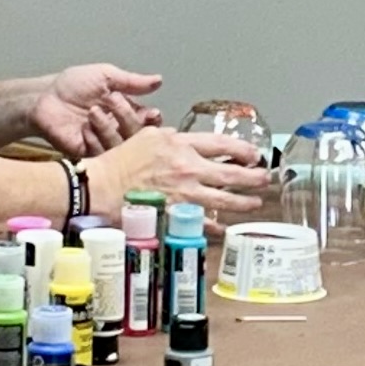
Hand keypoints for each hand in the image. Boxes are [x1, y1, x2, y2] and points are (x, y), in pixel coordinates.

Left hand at [30, 64, 162, 157]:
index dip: (152, 120)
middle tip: (118, 107)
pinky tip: (85, 127)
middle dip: (134, 123)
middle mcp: (118, 130)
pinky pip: (102, 155)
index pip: (148, 121)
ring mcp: (104, 144)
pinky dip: (96, 140)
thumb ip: (131, 82)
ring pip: (122, 146)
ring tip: (94, 111)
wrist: (44, 98)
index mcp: (126, 112)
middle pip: (139, 136)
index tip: (152, 113)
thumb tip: (159, 80)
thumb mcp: (105, 77)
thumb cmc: (72, 85)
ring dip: (110, 127)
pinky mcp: (89, 154)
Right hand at [86, 124, 271, 226]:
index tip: (255, 155)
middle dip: (253, 177)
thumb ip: (173, 140)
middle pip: (231, 173)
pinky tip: (224, 227)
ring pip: (225, 200)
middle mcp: (187, 168)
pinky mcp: (178, 214)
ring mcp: (185, 193)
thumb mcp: (147, 138)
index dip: (243, 150)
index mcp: (180, 145)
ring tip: (254, 203)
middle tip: (264, 179)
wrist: (100, 187)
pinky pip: (204, 223)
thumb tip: (190, 145)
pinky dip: (216, 226)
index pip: (222, 145)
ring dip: (244, 202)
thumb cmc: (118, 163)